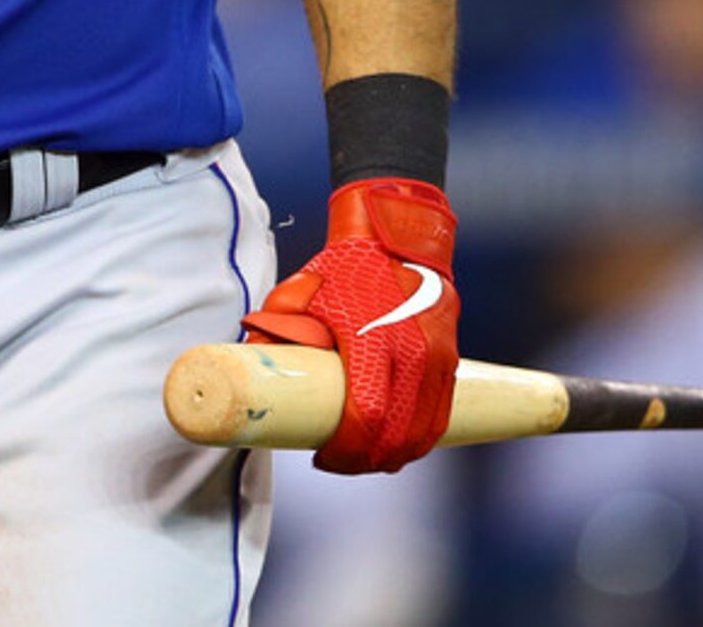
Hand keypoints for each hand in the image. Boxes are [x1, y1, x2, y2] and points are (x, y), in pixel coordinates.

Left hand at [240, 176, 457, 473]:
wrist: (400, 238)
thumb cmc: (348, 266)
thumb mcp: (305, 289)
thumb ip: (277, 324)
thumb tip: (251, 360)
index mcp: (373, 337)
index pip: (369, 415)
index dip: (348, 449)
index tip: (324, 457)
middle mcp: (414, 351)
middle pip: (398, 435)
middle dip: (368, 460)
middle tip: (340, 463)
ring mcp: (439, 358)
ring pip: (424, 431)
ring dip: (395, 454)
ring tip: (366, 457)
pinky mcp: (452, 361)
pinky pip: (440, 415)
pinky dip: (419, 437)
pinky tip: (397, 444)